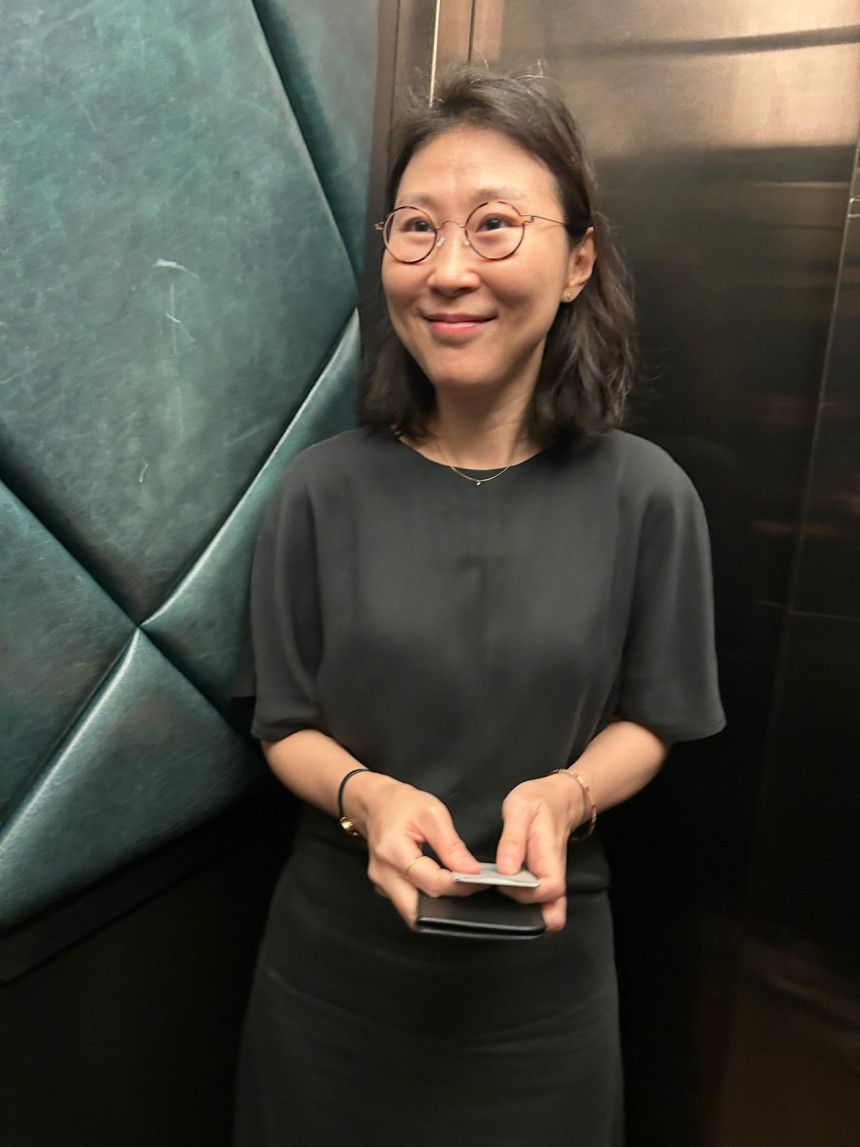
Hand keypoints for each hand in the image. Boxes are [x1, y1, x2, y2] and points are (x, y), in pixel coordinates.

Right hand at [346, 774, 481, 928]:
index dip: (459, 885)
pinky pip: (409, 902)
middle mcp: (383, 873)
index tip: (478, 879)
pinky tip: (440, 882)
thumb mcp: (432, 814)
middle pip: (418, 909)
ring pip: (413, 910)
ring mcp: (381, 884)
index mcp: (393, 851)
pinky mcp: (385, 888)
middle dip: (447, 905)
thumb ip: (451, 845)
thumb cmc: (401, 804)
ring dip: (437, 904)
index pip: (432, 883)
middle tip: (468, 888)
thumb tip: (470, 869)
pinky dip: (427, 898)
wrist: (376, 804)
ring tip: (456, 884)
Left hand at [495, 773, 582, 933]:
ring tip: (498, 897)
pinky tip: (502, 891)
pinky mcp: (540, 882)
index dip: (525, 894)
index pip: (549, 892)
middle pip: (553, 916)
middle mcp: (552, 876)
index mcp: (550, 859)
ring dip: (525, 915)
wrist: (555, 798)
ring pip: (547, 914)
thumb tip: (506, 871)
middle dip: (529, 919)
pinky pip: (537, 905)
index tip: (502, 881)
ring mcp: (548, 881)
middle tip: (501, 900)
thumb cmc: (538, 801)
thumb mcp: (520, 809)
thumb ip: (512, 839)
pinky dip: (522, 906)